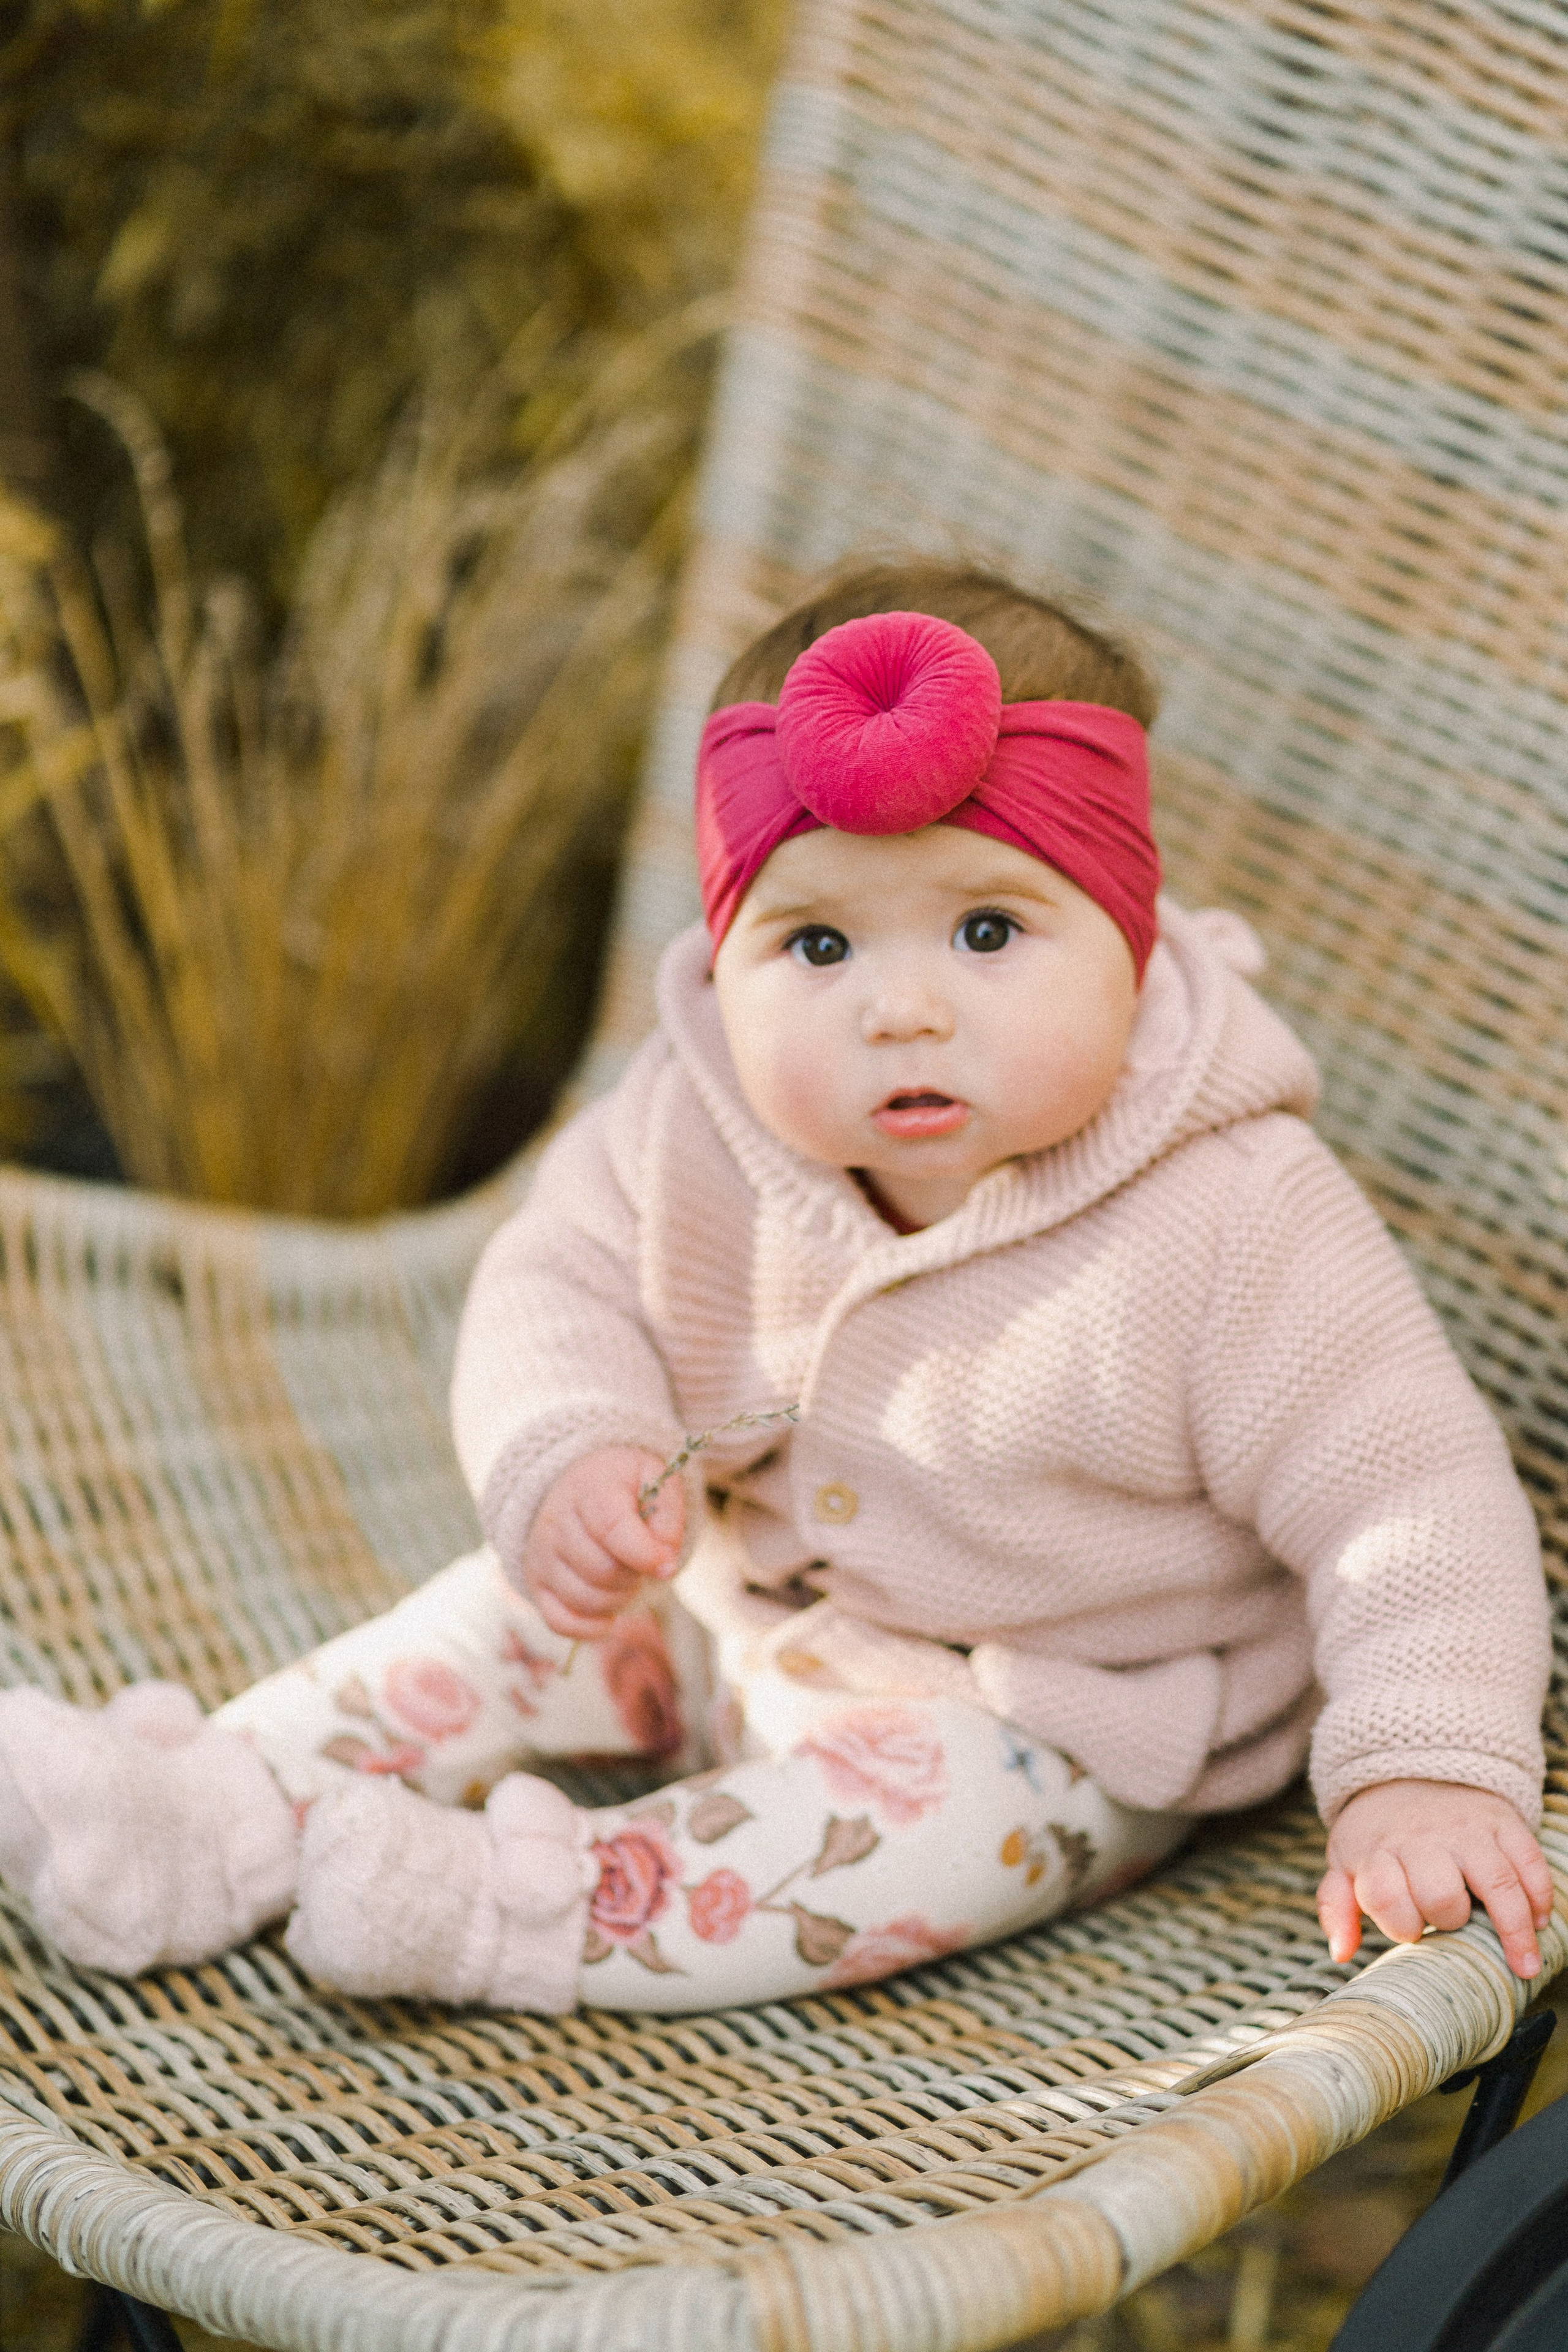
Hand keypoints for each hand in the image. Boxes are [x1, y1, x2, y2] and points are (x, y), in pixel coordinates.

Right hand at [516, 1446, 684, 1639]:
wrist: (581, 1485)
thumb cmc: (625, 1487)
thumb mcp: (655, 1480)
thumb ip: (667, 1517)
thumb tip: (665, 1564)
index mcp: (589, 1489)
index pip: (611, 1528)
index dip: (644, 1554)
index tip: (667, 1566)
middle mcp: (555, 1522)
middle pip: (602, 1571)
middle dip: (634, 1576)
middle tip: (641, 1563)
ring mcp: (541, 1555)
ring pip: (585, 1600)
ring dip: (618, 1599)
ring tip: (625, 1578)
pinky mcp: (536, 1585)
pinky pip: (561, 1623)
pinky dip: (591, 1626)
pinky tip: (608, 1611)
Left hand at [1318, 1778, 1554, 1980]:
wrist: (1405, 1768)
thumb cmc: (1375, 1832)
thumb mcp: (1344, 1861)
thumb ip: (1336, 1906)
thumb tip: (1340, 1953)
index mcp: (1380, 1852)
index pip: (1388, 1900)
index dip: (1401, 1925)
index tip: (1412, 1932)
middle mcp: (1424, 1839)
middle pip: (1442, 1895)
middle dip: (1449, 1920)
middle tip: (1453, 1924)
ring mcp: (1467, 1829)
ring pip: (1497, 1883)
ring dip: (1515, 1929)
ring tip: (1526, 1967)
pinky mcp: (1501, 1820)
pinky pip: (1529, 1860)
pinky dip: (1540, 1895)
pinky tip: (1540, 1923)